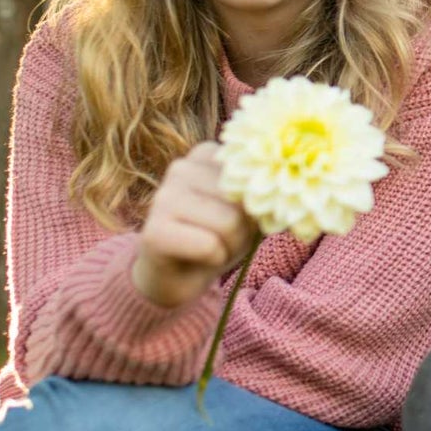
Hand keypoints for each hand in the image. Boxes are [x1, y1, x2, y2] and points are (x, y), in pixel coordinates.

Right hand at [131, 142, 256, 310]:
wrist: (177, 276)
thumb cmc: (218, 236)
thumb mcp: (248, 209)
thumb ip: (261, 192)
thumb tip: (276, 193)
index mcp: (206, 154)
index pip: (256, 172)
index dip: (259, 203)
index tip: (240, 214)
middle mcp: (181, 167)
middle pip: (243, 199)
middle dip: (245, 228)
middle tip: (225, 238)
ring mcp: (163, 196)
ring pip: (229, 222)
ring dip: (231, 245)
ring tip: (213, 247)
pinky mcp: (153, 231)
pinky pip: (209, 246)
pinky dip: (215, 259)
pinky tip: (198, 258)